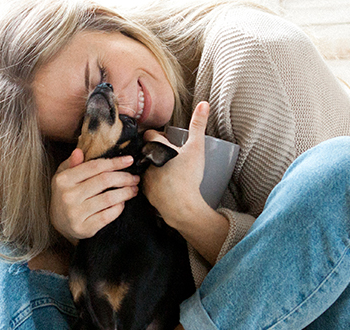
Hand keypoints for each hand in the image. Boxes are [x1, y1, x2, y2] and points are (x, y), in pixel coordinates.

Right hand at [50, 149, 140, 242]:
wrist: (60, 224)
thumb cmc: (65, 195)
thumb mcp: (64, 177)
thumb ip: (72, 163)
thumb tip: (79, 151)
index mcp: (63, 180)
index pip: (94, 166)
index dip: (114, 162)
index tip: (129, 160)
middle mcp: (68, 196)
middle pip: (104, 181)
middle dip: (124, 178)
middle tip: (135, 178)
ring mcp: (76, 214)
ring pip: (109, 198)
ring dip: (126, 192)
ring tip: (133, 190)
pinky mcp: (84, 228)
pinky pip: (108, 215)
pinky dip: (119, 208)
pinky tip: (122, 203)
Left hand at [142, 101, 211, 229]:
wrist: (181, 205)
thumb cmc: (188, 176)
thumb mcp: (196, 147)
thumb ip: (199, 125)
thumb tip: (204, 104)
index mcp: (156, 148)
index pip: (150, 134)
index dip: (158, 135)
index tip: (167, 140)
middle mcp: (146, 161)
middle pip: (148, 151)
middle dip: (157, 151)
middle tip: (172, 156)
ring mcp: (145, 178)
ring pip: (147, 167)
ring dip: (155, 167)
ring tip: (169, 171)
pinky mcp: (146, 193)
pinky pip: (148, 184)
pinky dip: (155, 184)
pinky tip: (165, 186)